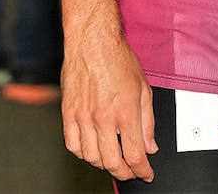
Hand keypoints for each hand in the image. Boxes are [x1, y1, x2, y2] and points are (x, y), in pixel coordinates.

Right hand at [60, 29, 157, 182]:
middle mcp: (102, 119)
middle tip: (132, 172)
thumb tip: (150, 146)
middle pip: (112, 162)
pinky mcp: (68, 114)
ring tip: (114, 161)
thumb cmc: (118, 60)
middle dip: (125, 172)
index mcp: (125, 113)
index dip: (142, 170)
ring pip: (91, 157)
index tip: (146, 174)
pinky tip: (92, 150)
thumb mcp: (144, 89)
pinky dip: (83, 154)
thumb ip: (148, 121)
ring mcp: (82, 118)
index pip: (135, 155)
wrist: (93, 42)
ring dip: (104, 165)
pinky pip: (72, 145)